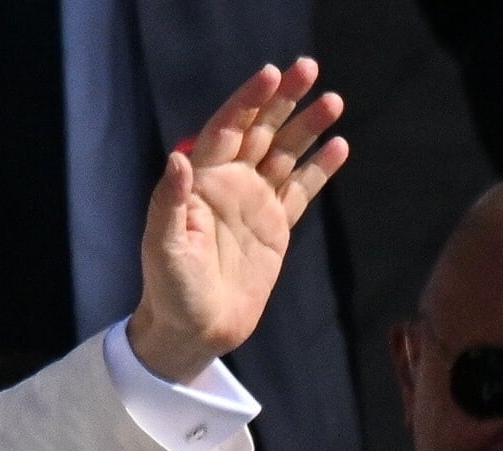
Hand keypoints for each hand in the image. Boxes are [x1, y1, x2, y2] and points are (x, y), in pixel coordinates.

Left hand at [128, 58, 348, 382]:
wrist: (195, 330)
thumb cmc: (169, 290)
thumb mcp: (163, 247)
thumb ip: (169, 202)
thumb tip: (178, 157)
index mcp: (199, 182)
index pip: (226, 129)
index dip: (247, 102)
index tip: (270, 75)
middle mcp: (227, 185)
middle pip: (260, 131)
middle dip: (283, 100)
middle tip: (309, 68)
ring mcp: (253, 203)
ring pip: (285, 154)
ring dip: (308, 127)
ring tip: (334, 101)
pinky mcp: (275, 227)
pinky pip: (301, 190)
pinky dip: (319, 168)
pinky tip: (339, 146)